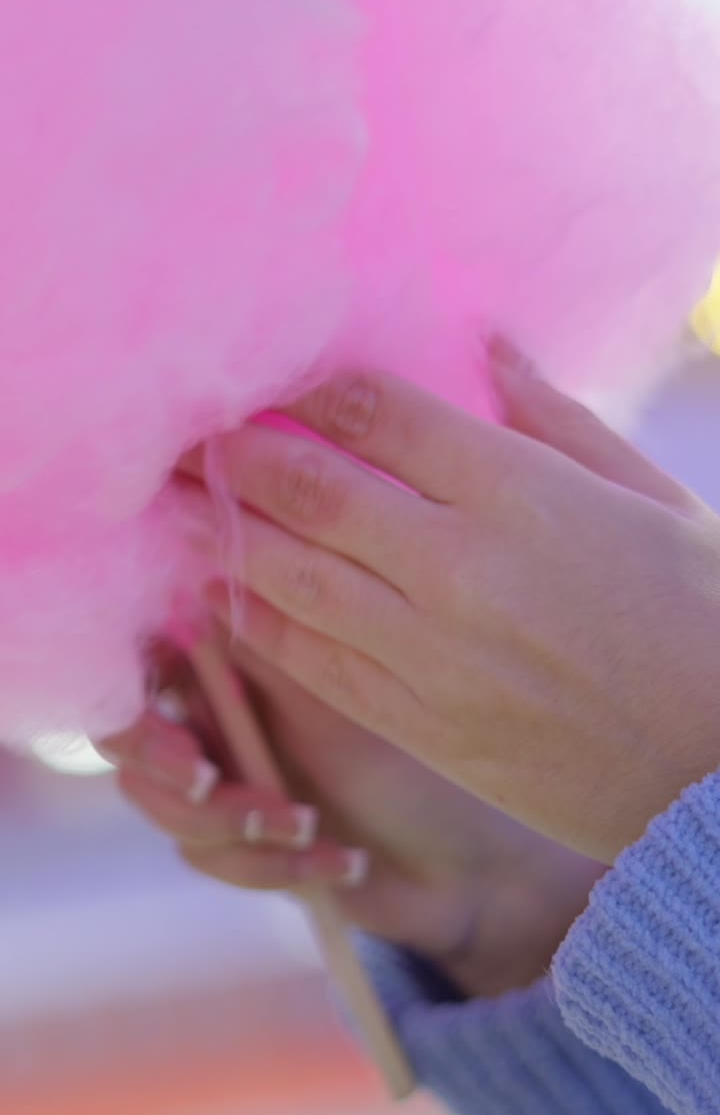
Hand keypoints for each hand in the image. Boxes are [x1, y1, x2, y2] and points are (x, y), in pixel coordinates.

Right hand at [103, 646, 602, 997]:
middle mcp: (219, 715)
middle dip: (165, 763)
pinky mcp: (236, 848)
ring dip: (232, 822)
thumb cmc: (417, 764)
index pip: (146, 662)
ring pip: (165, 808)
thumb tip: (196, 580)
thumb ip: (262, 645)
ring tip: (305, 825)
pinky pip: (208, 859)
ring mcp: (224, 784)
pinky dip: (271, 866)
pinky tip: (342, 859)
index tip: (173, 716)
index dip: (139, 691)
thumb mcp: (338, 700)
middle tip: (206, 777)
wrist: (470, 867)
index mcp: (236, 661)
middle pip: (131, 740)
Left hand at [186, 342, 719, 861]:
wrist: (719, 771)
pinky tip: (225, 592)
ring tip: (181, 500)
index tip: (276, 378)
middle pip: (313, 489)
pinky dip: (258, 624)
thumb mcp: (655, 498)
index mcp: (523, 493)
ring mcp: (431, 653)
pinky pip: (312, 664)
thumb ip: (560, 418)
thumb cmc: (707, 619)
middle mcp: (460, 567)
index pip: (381, 414)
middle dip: (239, 453)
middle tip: (187, 431)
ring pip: (292, 578)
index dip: (314, 388)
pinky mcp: (420, 724)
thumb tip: (489, 343)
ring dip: (225, 532)